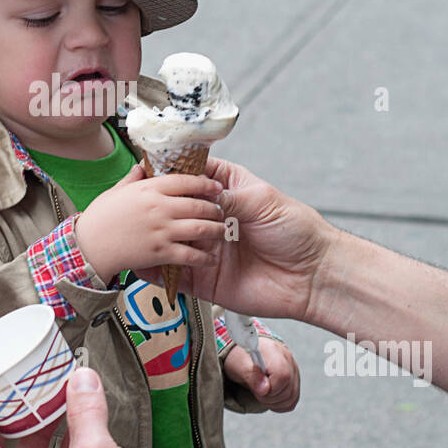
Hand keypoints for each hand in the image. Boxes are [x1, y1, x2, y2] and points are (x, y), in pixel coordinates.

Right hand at [74, 163, 224, 284]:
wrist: (88, 247)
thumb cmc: (99, 218)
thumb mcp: (115, 191)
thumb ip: (132, 179)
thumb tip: (141, 166)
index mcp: (149, 189)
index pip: (185, 180)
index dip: (205, 182)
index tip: (216, 186)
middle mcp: (158, 207)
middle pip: (198, 203)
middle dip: (214, 207)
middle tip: (221, 210)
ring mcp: (161, 230)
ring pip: (200, 227)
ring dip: (215, 229)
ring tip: (221, 231)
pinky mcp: (160, 252)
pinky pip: (190, 254)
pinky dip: (204, 257)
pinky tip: (211, 258)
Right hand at [135, 156, 333, 321]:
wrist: (312, 276)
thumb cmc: (297, 231)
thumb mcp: (261, 201)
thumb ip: (225, 197)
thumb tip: (197, 194)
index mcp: (230, 193)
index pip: (196, 178)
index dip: (176, 174)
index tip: (154, 168)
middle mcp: (216, 221)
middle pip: (179, 211)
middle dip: (160, 208)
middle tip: (142, 205)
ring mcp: (209, 250)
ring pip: (172, 242)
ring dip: (155, 239)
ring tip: (134, 233)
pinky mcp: (206, 278)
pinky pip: (175, 275)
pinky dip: (158, 271)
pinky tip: (143, 263)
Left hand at [223, 337, 299, 411]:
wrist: (243, 355)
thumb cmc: (239, 358)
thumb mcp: (239, 365)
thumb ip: (251, 376)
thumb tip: (265, 390)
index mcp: (273, 351)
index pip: (282, 376)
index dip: (270, 389)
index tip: (258, 389)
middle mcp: (287, 359)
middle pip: (288, 390)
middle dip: (269, 398)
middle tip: (256, 391)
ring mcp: (293, 369)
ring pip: (292, 397)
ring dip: (274, 402)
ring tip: (261, 393)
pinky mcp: (294, 379)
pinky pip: (292, 400)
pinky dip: (280, 404)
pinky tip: (269, 398)